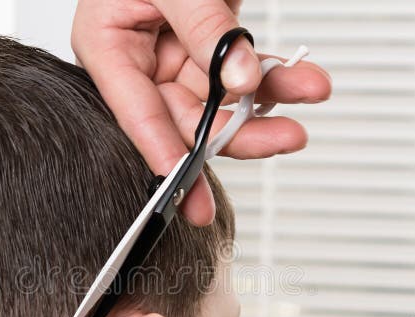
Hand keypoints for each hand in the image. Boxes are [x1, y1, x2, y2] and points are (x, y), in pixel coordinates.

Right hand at [72, 0, 330, 224]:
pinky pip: (242, 73)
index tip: (186, 190)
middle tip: (279, 141)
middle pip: (186, 117)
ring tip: (306, 95)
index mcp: (107, 46)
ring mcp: (177, 56)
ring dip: (268, 104)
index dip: (164, 153)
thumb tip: (239, 78)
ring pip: (223, 101)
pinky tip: (302, 80)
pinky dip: (275, 77)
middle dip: (236, 132)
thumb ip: (205, 27)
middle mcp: (141, 59)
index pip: (136, 112)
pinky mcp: (209, 47)